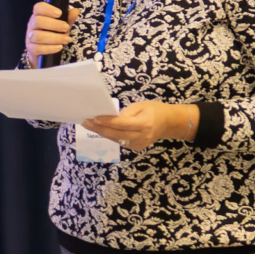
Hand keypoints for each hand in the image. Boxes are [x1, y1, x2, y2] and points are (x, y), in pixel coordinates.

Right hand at [25, 2, 80, 63]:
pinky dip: (50, 48)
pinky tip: (59, 47)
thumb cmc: (53, 34)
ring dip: (54, 38)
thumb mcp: (62, 25)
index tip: (59, 13)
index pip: (38, 8)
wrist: (44, 52)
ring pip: (38, 36)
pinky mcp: (31, 49)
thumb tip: (76, 11)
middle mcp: (32, 25)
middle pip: (38, 21)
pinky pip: (38, 48)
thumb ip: (68, 18)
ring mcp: (29, 37)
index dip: (48, 9)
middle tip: (66, 28)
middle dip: (54, 25)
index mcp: (38, 15)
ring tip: (66, 40)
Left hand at [82, 101, 199, 150]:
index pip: (121, 124)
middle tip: (86, 123)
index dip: (106, 122)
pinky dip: (110, 135)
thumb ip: (125, 113)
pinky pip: (120, 142)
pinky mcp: (137, 148)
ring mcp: (139, 144)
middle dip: (99, 129)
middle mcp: (141, 136)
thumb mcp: (140, 105)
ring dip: (102, 133)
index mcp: (144, 124)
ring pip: (116, 139)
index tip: (93, 118)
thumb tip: (110, 118)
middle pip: (116, 134)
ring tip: (89, 125)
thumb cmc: (154, 110)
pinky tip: (101, 130)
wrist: (168, 123)